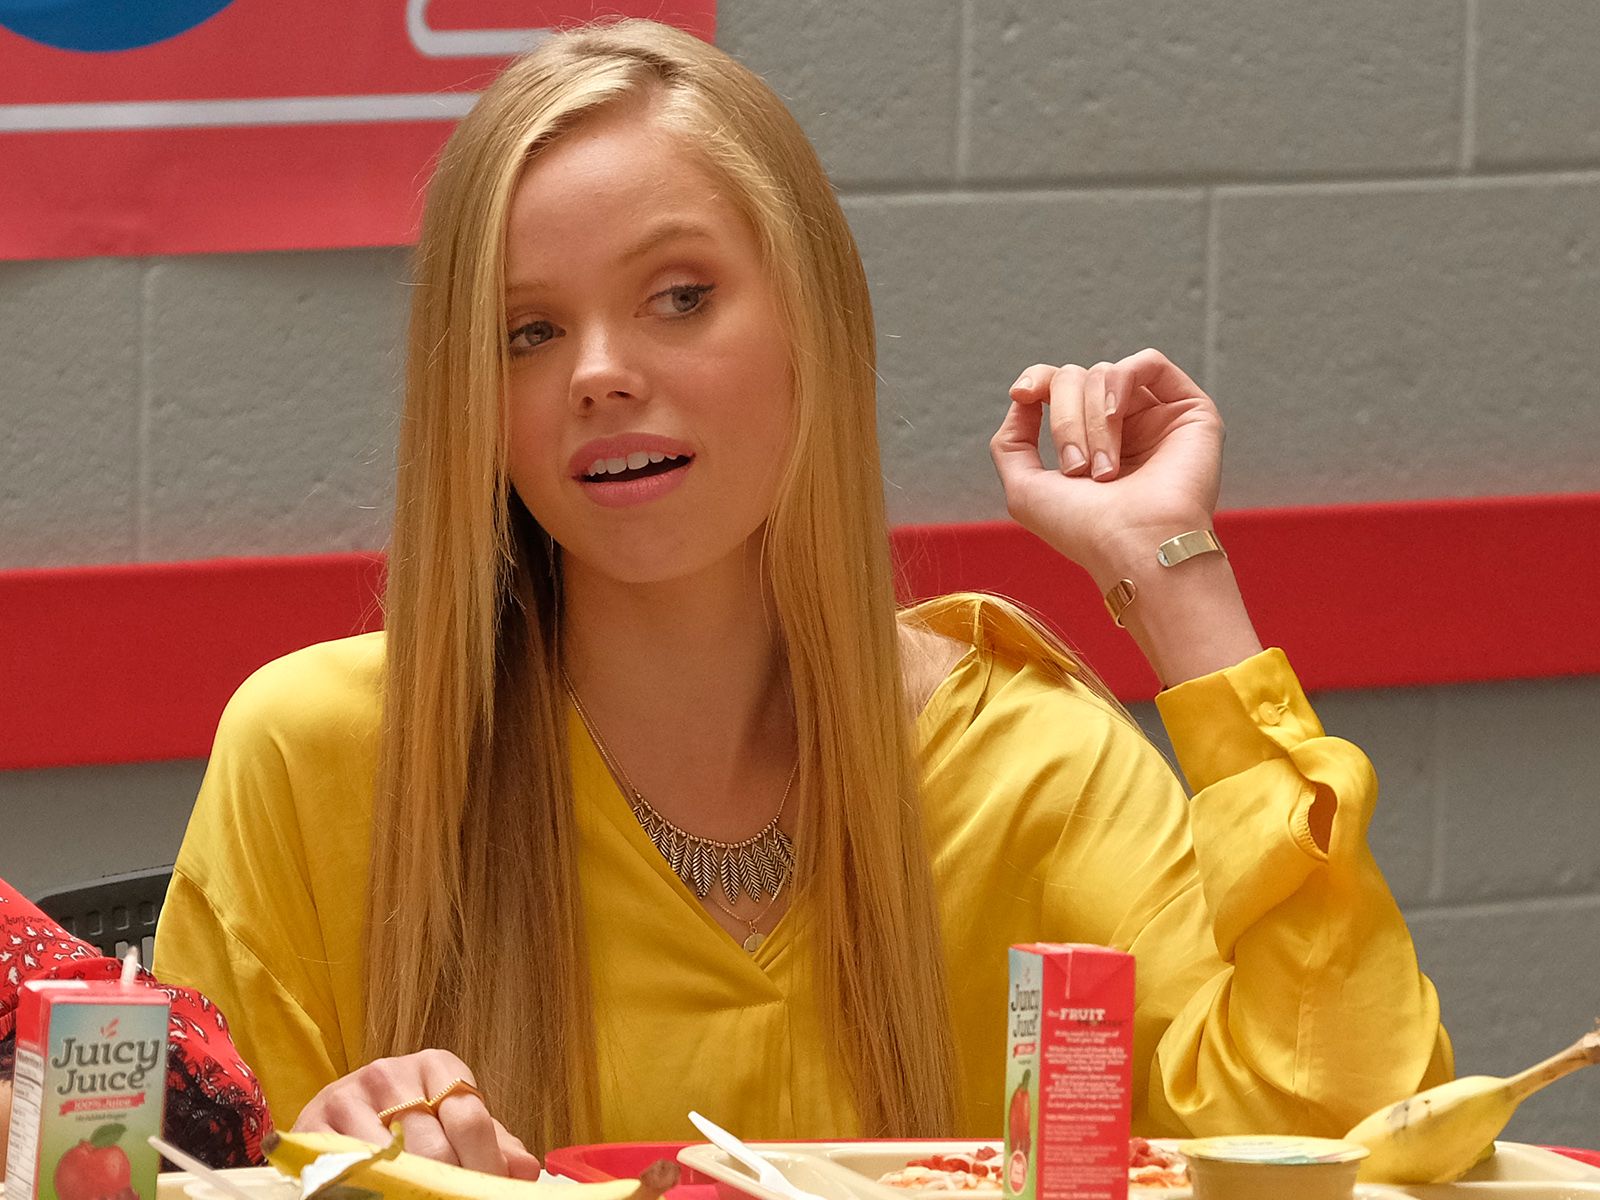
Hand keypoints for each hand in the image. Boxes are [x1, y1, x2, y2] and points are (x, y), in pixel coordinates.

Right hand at [294, 1050, 540, 1178]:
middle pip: (433, 1145)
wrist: (340, 1117)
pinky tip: (386, 1194)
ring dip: (410, 1191)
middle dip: (450, 1186)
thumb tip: (525, 1169)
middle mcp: (391, 1072)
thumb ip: (493, 1142)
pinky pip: (348, 1168)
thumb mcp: (453, 1122)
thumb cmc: (411, 1120)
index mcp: (437, 1065)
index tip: (486, 1190)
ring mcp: (349, 1096)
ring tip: (421, 1197)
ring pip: (390, 1161)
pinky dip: (370, 1189)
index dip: (483, 1165)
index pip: (470, 1117)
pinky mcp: (313, 1125)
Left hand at [989, 348, 1223, 583]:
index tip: (1022, 394)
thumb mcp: (1025, 489)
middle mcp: (1125, 427)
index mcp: (1090, 443)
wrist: (1135, 547)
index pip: (1060, 387)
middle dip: (1065, 420)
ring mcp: (1157, 417)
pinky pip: (1147, 361)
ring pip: (1105, 374)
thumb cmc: (1083, 528)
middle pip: (1076, 378)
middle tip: (1078, 469)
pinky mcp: (1189, 409)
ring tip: (1104, 469)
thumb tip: (1023, 397)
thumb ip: (1012, 442)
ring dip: (1091, 420)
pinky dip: (1119, 383)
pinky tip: (1114, 415)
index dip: (1037, 380)